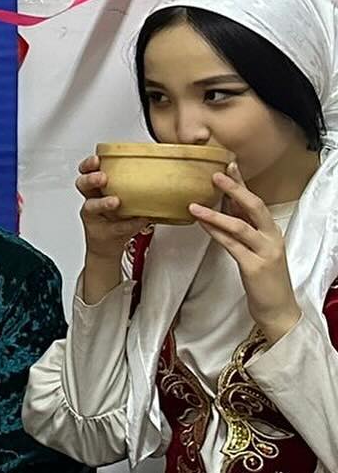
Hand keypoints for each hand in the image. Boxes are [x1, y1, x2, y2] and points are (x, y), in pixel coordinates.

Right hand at [75, 154, 150, 302]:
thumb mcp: (127, 199)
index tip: (97, 159)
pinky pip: (114, 227)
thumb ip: (137, 188)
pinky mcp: (101, 231)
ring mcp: (94, 216)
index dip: (89, 164)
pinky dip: (127, 224)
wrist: (109, 244)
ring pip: (90, 206)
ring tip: (114, 202)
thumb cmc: (118, 218)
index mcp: (98, 187)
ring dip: (103, 203)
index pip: (88, 171)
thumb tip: (166, 174)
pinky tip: (138, 221)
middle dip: (91, 179)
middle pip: (82, 185)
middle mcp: (93, 199)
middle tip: (103, 178)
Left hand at [190, 163, 301, 342]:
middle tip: (216, 174)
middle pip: (254, 206)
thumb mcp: (255, 249)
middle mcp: (271, 237)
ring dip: (216, 213)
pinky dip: (215, 233)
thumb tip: (222, 208)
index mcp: (270, 230)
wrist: (278, 308)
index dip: (241, 183)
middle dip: (235, 189)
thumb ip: (241, 229)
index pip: (255, 201)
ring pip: (240, 226)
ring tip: (195, 205)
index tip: (228, 164)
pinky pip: (231, 245)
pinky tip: (202, 224)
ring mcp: (264, 251)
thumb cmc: (263, 278)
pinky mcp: (254, 266)